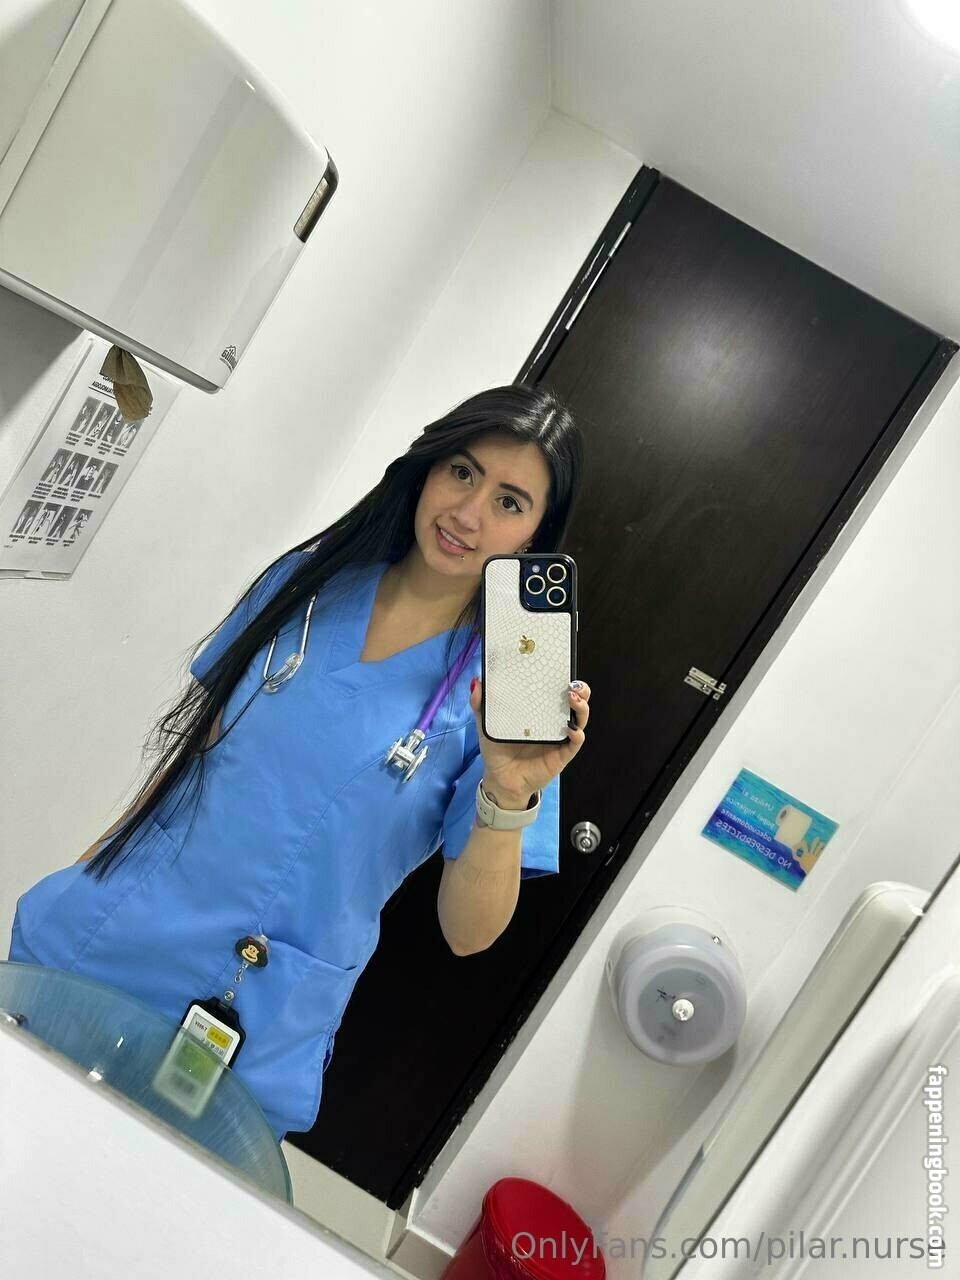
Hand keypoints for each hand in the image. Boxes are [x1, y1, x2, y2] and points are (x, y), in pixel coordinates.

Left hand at [468, 677, 590, 806]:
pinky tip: (571, 729)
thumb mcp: (487, 725)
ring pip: (580, 719)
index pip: (555, 690)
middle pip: (575, 701)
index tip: (559, 666)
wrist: (501, 780)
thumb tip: (476, 682)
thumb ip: (480, 705)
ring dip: (581, 707)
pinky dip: (577, 734)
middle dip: (580, 690)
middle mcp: (553, 721)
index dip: (561, 678)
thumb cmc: (497, 750)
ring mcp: (559, 737)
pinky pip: (575, 743)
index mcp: (538, 711)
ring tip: (572, 699)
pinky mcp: (562, 754)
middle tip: (573, 684)